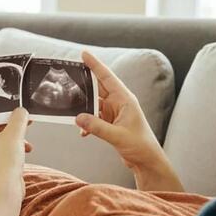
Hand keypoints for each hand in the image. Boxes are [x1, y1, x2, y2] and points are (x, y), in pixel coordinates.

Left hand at [0, 107, 30, 194]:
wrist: (4, 191)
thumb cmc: (3, 163)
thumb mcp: (14, 134)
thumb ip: (19, 119)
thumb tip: (21, 112)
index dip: (8, 114)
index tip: (20, 113)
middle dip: (14, 129)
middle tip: (26, 126)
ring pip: (3, 144)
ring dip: (17, 142)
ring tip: (27, 145)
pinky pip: (5, 156)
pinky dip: (15, 153)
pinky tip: (24, 155)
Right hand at [76, 51, 166, 170]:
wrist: (146, 161)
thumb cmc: (140, 146)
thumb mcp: (117, 136)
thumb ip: (96, 127)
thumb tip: (78, 117)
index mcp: (125, 99)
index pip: (107, 78)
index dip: (95, 65)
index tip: (84, 54)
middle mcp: (119, 103)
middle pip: (98, 88)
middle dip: (84, 83)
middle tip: (69, 77)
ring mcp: (114, 113)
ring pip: (94, 104)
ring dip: (84, 107)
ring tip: (71, 108)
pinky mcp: (111, 123)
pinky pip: (94, 118)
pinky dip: (87, 123)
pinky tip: (83, 132)